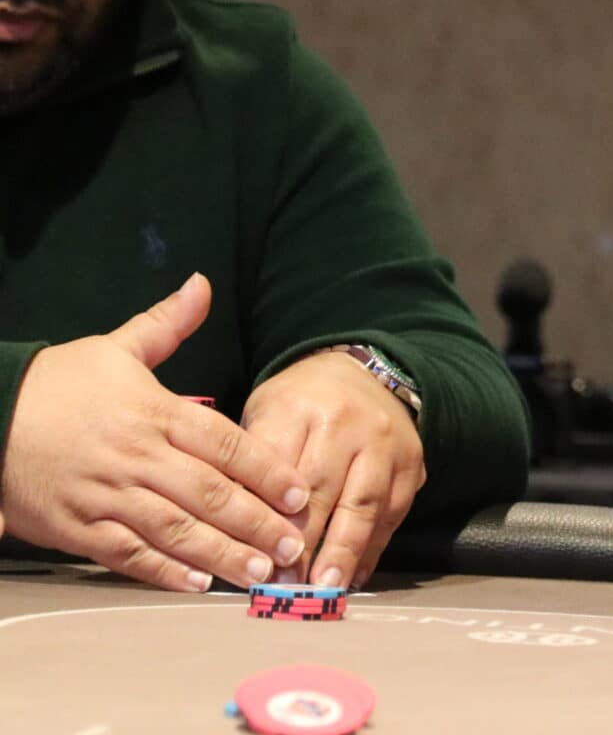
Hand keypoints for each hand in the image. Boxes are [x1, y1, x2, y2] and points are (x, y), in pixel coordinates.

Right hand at [0, 275, 309, 591]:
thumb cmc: (56, 382)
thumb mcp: (115, 347)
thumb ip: (167, 324)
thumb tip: (202, 285)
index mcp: (154, 413)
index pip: (225, 445)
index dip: (267, 472)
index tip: (299, 495)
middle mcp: (136, 456)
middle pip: (209, 493)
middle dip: (257, 523)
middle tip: (294, 548)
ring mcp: (106, 495)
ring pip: (175, 530)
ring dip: (221, 553)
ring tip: (259, 571)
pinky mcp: (76, 527)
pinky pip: (127, 553)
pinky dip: (163, 571)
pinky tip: (196, 583)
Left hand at [243, 349, 425, 588]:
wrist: (362, 375)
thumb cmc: (300, 405)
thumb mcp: (264, 415)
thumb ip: (251, 467)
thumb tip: (232, 533)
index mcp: (297, 408)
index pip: (279, 469)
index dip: (267, 518)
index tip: (256, 560)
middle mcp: (347, 423)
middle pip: (322, 490)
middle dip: (304, 544)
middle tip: (286, 586)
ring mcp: (385, 443)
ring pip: (364, 504)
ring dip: (343, 552)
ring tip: (326, 589)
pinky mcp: (413, 463)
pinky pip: (393, 512)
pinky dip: (372, 548)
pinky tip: (354, 575)